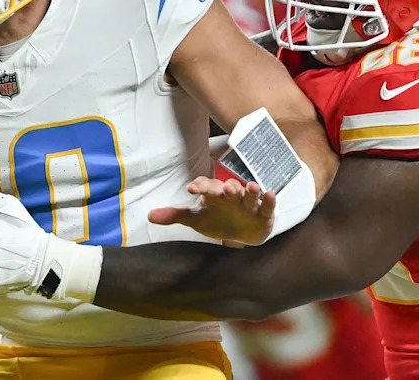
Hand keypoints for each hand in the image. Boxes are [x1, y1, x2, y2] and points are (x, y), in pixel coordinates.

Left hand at [148, 176, 276, 244]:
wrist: (242, 233)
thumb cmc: (217, 220)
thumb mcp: (196, 219)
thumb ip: (175, 215)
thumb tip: (149, 215)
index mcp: (214, 195)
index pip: (206, 187)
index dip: (200, 186)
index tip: (191, 188)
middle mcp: (232, 196)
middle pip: (229, 189)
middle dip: (228, 188)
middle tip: (226, 188)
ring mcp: (248, 203)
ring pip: (249, 194)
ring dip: (251, 190)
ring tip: (251, 186)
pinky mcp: (264, 212)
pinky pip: (267, 205)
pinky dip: (269, 200)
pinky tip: (270, 193)